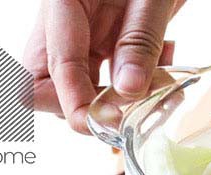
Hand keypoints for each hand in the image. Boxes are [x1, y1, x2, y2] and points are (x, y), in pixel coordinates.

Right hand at [23, 0, 182, 133]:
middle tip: (126, 110)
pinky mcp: (104, 43)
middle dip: (84, 107)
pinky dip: (137, 86)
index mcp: (62, 2)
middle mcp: (65, 22)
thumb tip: (128, 91)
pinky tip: (164, 62)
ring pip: (78, 87)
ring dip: (117, 101)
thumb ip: (139, 42)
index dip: (74, 103)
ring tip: (159, 80)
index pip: (54, 67)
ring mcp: (83, 34)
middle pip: (46, 84)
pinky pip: (108, 80)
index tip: (102, 125)